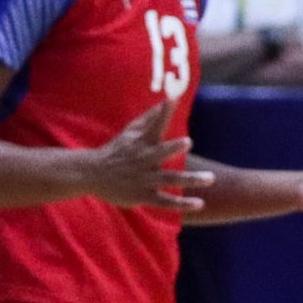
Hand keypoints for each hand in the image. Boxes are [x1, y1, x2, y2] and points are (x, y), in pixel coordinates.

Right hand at [89, 96, 210, 212]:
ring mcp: (144, 178)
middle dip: (173, 147)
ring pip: (169, 179)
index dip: (164, 112)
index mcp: (141, 142)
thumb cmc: (117, 150)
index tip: (174, 98)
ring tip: (209, 178)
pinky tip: (199, 203)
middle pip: (160, 153)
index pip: (154, 124)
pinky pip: (165, 201)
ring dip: (189, 179)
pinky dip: (182, 204)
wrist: (93, 173)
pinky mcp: (144, 196)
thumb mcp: (131, 131)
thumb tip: (169, 99)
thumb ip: (151, 117)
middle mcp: (144, 159)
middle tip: (188, 141)